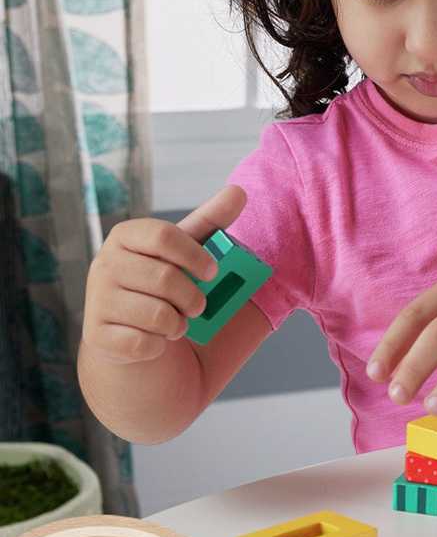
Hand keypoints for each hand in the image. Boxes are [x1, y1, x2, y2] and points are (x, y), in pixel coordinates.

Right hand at [81, 185, 245, 363]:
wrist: (132, 330)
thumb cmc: (164, 281)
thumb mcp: (187, 249)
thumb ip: (211, 221)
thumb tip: (238, 192)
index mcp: (125, 236)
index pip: (164, 235)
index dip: (195, 256)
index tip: (212, 272)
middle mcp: (104, 264)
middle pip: (166, 278)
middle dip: (193, 298)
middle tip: (197, 306)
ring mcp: (97, 300)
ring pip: (158, 314)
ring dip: (179, 324)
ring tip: (174, 322)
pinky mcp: (98, 336)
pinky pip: (145, 343)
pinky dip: (160, 345)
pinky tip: (153, 338)